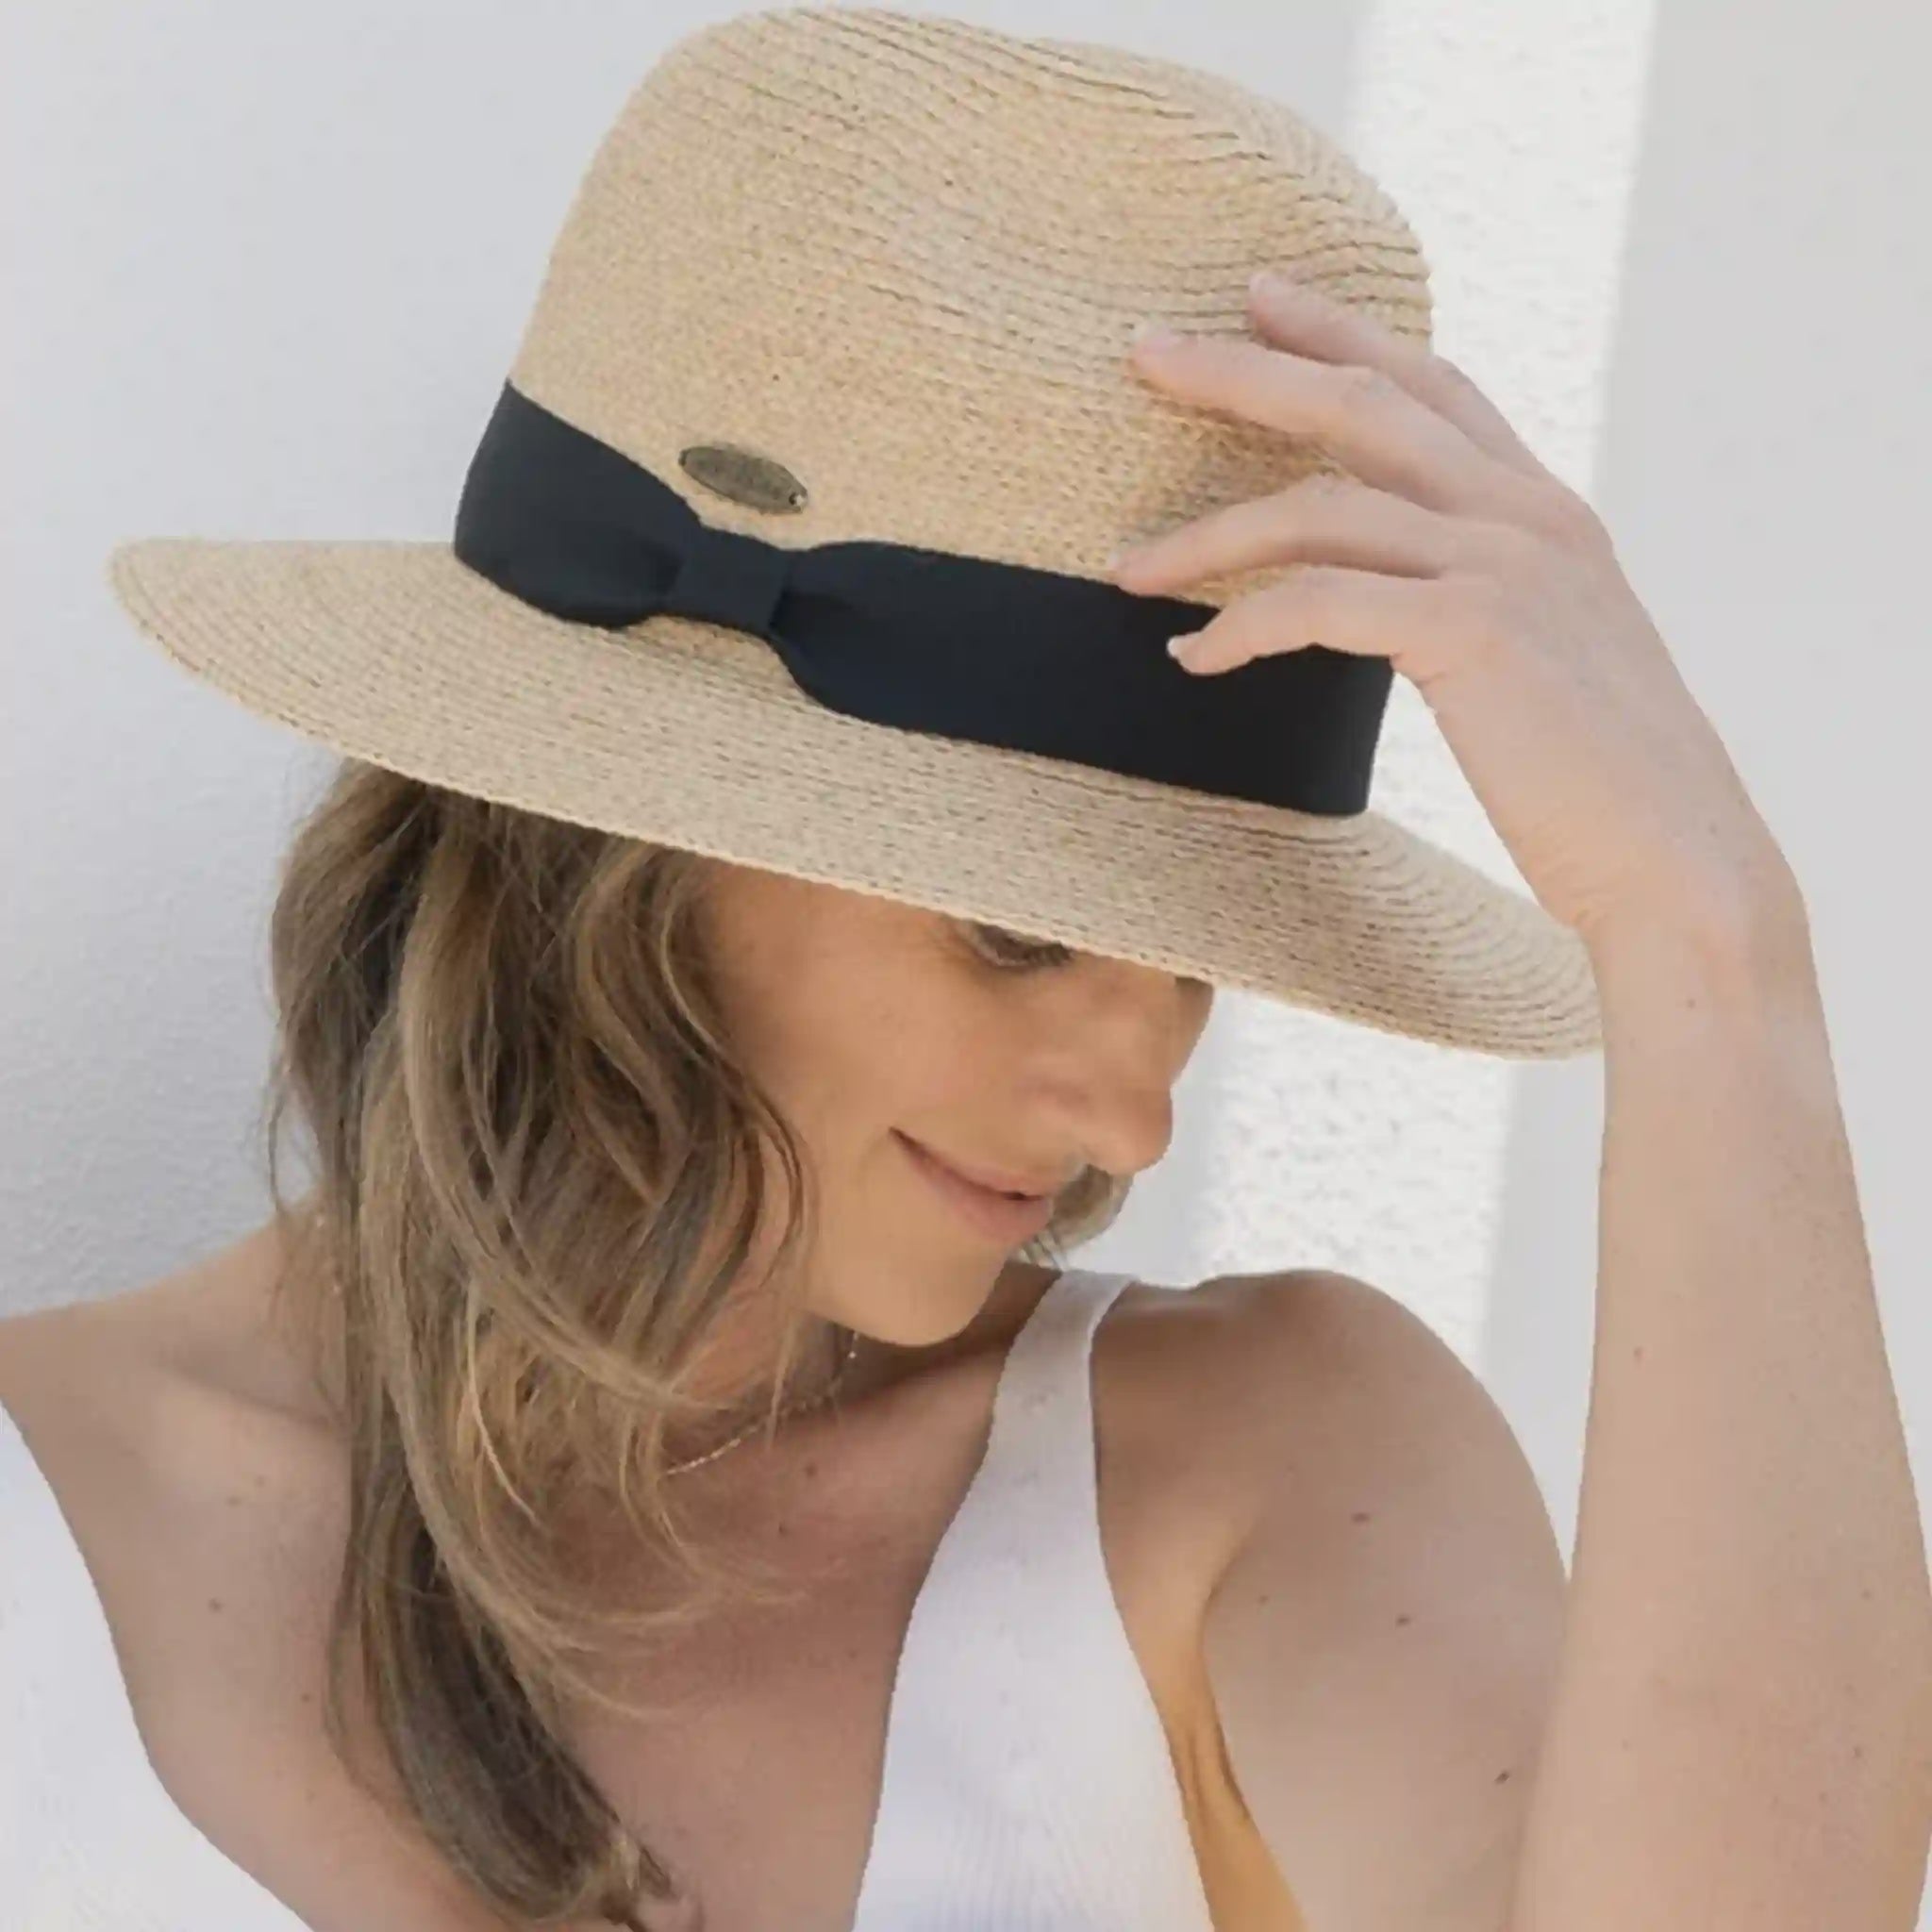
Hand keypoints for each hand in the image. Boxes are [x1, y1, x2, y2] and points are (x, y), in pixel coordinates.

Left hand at [1113, 272, 1798, 955]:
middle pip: (1361, 406)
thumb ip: (1483, 601)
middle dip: (1245, 369)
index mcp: (1546, 512)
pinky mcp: (1471, 630)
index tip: (1259, 298)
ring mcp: (1504, 564)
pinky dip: (1240, 626)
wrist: (1678, 863)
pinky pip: (1317, 602)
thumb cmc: (1601, 788)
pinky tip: (1193, 659)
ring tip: (1129, 568)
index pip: (1431, 387)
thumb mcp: (1547, 659)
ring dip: (1207, 535)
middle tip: (1146, 350)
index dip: (1342, 334)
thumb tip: (1403, 601)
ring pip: (1319, 504)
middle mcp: (1528, 515)